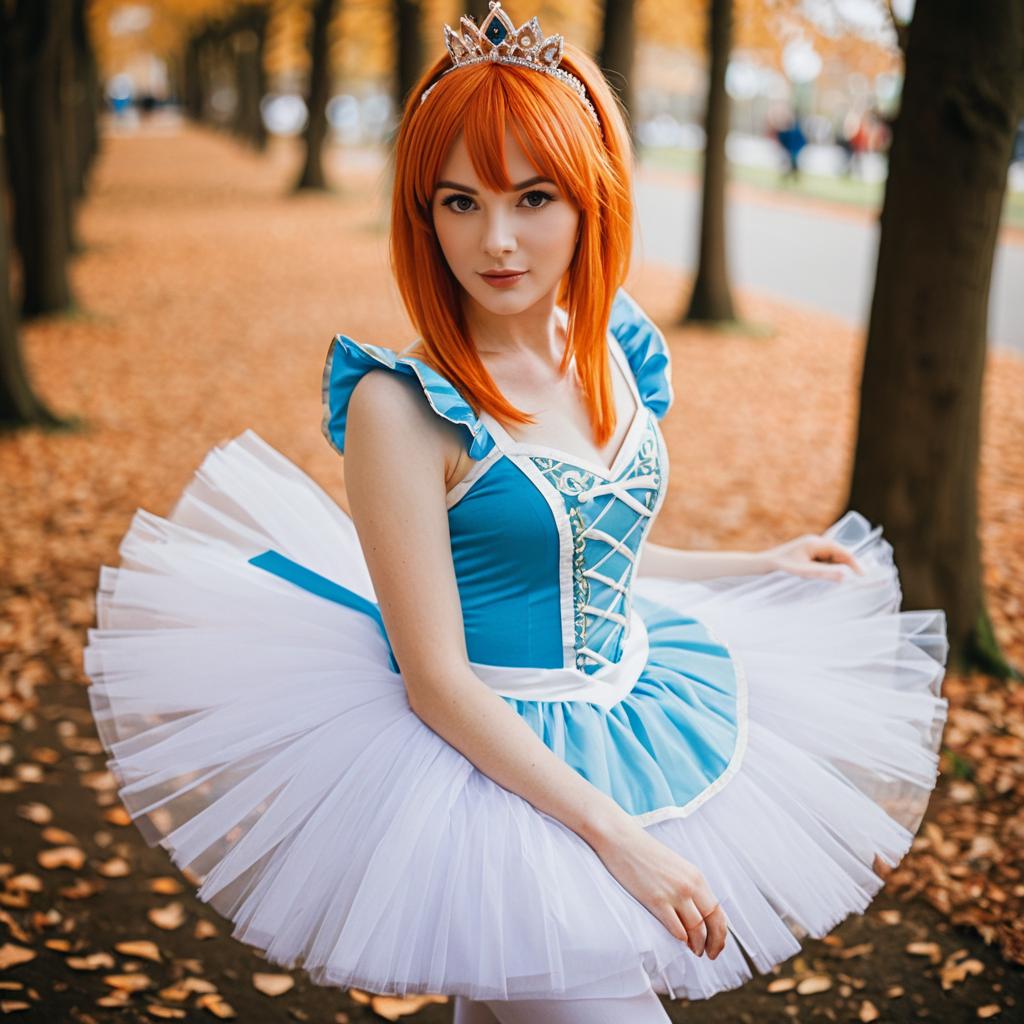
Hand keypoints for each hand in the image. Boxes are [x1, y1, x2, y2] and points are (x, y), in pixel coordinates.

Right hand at [591, 818, 728, 958]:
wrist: (621, 839)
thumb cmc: (645, 853)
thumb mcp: (675, 866)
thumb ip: (688, 886)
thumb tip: (697, 912)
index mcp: (696, 876)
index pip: (718, 911)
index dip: (721, 932)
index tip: (717, 944)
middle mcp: (689, 885)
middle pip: (712, 922)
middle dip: (714, 943)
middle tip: (710, 954)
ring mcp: (673, 893)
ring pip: (696, 929)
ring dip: (697, 945)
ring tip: (694, 951)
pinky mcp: (656, 900)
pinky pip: (676, 927)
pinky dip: (681, 938)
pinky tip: (679, 941)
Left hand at [763, 532, 863, 580]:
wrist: (762, 565)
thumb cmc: (781, 566)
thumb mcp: (804, 572)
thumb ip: (825, 573)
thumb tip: (845, 576)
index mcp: (816, 543)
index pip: (842, 551)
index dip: (855, 563)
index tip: (864, 576)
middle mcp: (815, 543)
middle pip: (839, 555)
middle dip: (848, 567)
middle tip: (858, 583)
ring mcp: (811, 549)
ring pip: (832, 560)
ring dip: (837, 570)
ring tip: (843, 584)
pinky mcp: (807, 556)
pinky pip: (824, 563)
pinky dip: (828, 571)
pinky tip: (828, 580)